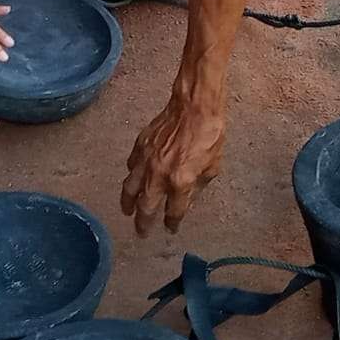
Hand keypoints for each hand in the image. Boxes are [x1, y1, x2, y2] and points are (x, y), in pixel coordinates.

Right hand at [120, 96, 224, 235]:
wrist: (195, 107)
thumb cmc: (209, 135)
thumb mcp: (213, 167)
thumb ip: (197, 187)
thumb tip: (187, 199)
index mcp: (180, 183)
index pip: (173, 212)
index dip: (171, 224)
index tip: (170, 228)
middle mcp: (159, 175)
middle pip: (145, 207)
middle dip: (143, 223)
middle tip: (141, 232)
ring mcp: (146, 161)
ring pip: (130, 189)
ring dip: (128, 203)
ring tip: (127, 211)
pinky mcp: (139, 146)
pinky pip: (131, 167)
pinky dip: (131, 176)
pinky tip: (133, 180)